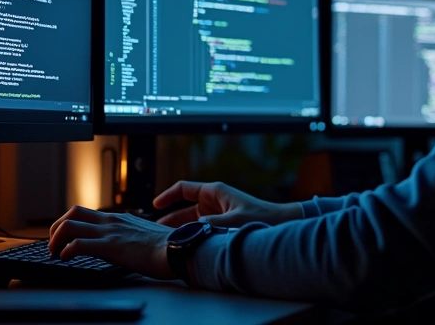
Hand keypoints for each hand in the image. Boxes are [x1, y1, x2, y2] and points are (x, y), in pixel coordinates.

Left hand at [49, 206, 175, 279]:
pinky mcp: (110, 246)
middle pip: (72, 212)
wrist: (178, 249)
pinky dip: (65, 251)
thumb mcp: (144, 235)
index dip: (69, 223)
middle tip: (54, 244)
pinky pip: (78, 244)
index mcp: (119, 218)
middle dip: (56, 228)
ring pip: (69, 225)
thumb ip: (131, 235)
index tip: (64, 238)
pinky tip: (65, 259)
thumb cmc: (167, 247)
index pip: (86, 213)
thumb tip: (126, 244)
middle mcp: (112, 221)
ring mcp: (110, 231)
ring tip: (55, 252)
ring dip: (55, 239)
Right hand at [153, 180, 302, 227]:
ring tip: (164, 242)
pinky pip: (200, 228)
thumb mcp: (233, 221)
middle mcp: (213, 200)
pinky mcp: (221, 224)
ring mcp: (216, 212)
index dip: (167, 196)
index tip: (154, 206)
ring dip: (179, 230)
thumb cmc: (261, 217)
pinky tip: (184, 246)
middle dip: (168, 219)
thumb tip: (192, 229)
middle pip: (183, 208)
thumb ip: (212, 225)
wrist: (280, 223)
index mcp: (214, 192)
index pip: (183, 189)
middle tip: (154, 233)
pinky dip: (191, 235)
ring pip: (190, 220)